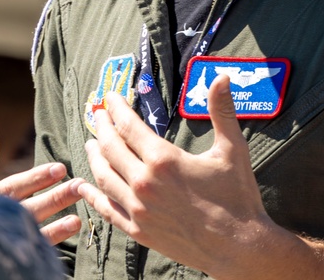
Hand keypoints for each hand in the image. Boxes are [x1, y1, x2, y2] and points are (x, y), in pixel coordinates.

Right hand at [0, 115, 82, 244]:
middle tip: (78, 185)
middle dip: (54, 197)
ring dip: (58, 215)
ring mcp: (7, 238)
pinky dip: (55, 235)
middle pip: (29, 207)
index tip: (60, 168)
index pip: (14, 188)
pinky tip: (74, 224)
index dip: (36, 179)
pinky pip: (37, 245)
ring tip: (80, 203)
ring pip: (36, 226)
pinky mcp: (16, 252)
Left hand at [78, 75, 276, 276]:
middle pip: (111, 148)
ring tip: (90, 143)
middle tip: (98, 114)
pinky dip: (93, 195)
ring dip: (94, 157)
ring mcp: (138, 209)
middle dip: (102, 127)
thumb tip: (221, 76)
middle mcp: (144, 183)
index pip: (128, 126)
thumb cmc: (237, 196)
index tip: (110, 97)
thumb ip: (222, 110)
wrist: (238, 246)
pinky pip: (106, 209)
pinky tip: (85, 186)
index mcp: (163, 160)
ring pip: (104, 177)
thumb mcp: (232, 149)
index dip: (117, 108)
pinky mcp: (138, 231)